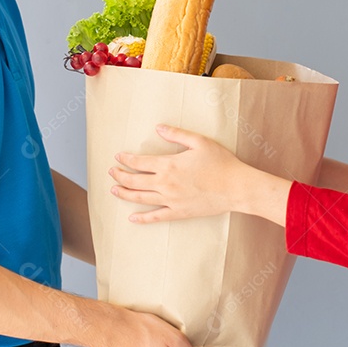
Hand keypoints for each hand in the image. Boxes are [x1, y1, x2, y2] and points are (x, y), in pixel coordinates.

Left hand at [109, 124, 251, 222]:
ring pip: (140, 198)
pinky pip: (156, 217)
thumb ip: (176, 134)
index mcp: (169, 165)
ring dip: (124, 194)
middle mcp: (165, 184)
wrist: (236, 188)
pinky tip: (132, 218)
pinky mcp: (179, 213)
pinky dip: (142, 218)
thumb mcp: (199, 142)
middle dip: (120, 176)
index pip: (140, 162)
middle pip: (135, 180)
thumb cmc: (220, 163)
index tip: (118, 156)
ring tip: (114, 190)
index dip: (126, 159)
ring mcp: (171, 200)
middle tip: (111, 172)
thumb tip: (158, 128)